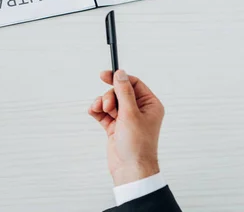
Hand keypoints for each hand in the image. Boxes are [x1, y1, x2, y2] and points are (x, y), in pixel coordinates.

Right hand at [88, 70, 163, 185]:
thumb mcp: (131, 114)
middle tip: (107, 105)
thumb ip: (124, 91)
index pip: (133, 84)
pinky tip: (93, 112)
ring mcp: (126, 119)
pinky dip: (97, 111)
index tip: (104, 75)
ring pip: (110, 102)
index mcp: (149, 105)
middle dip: (109, 96)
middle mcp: (138, 110)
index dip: (119, 78)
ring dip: (102, 104)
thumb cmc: (137, 145)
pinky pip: (103, 113)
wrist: (130, 169)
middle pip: (119, 92)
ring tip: (100, 111)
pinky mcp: (115, 127)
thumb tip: (120, 73)